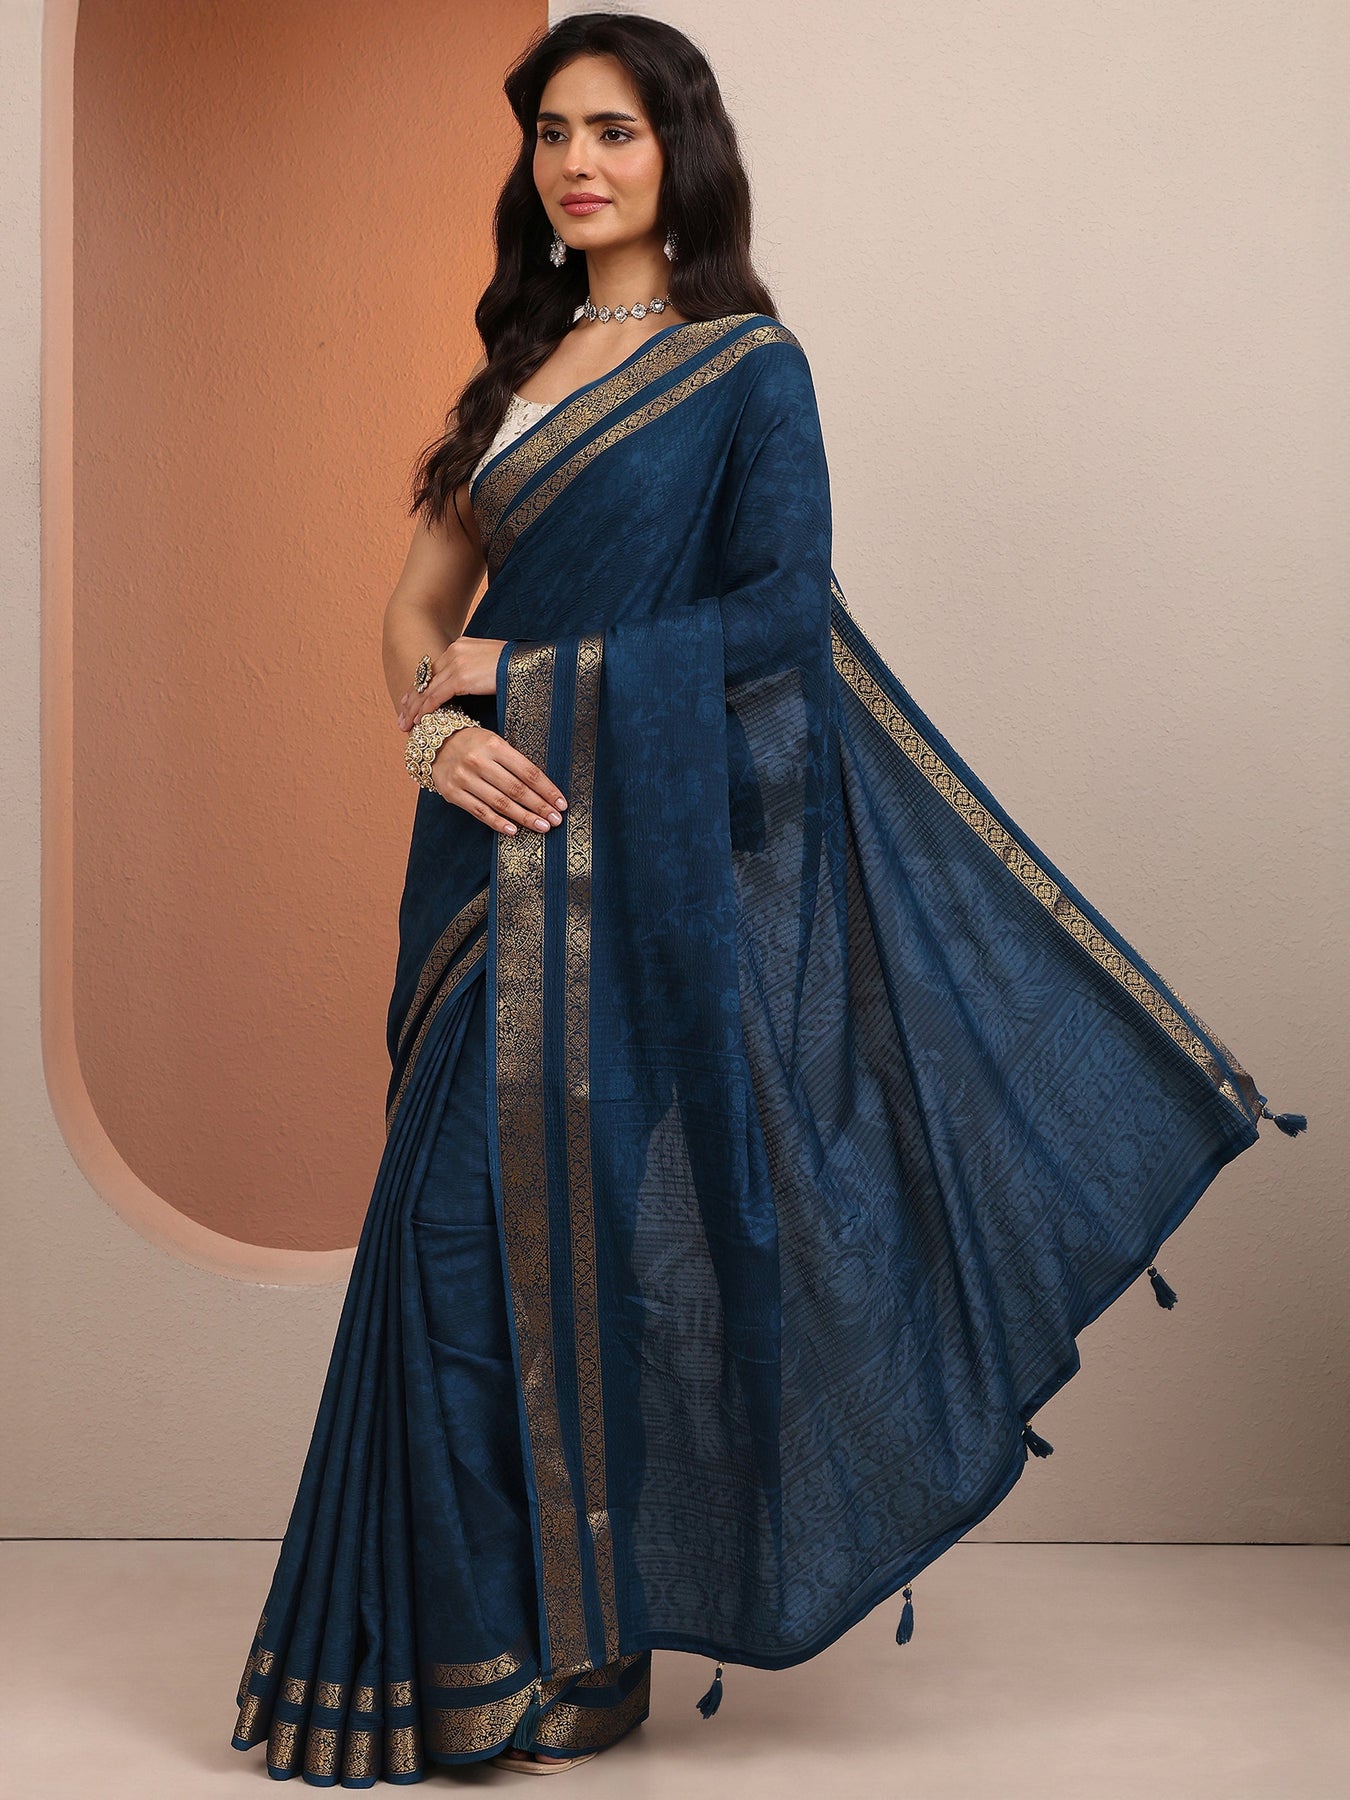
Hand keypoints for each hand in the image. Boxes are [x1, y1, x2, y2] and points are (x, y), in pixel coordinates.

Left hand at [396, 638, 506, 730]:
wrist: (529, 662)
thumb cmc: (516, 665)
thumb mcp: (491, 662)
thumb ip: (475, 669)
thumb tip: (472, 683)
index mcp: (460, 645)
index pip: (434, 670)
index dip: (420, 688)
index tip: (410, 702)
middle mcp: (454, 651)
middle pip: (426, 679)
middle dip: (413, 700)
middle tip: (402, 716)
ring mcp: (456, 663)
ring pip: (428, 689)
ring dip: (416, 709)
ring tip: (406, 724)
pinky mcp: (461, 677)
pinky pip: (437, 696)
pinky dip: (427, 709)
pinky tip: (420, 720)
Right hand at [428, 726, 566, 836]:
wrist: (436, 744)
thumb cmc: (474, 744)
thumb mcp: (495, 743)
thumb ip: (515, 762)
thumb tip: (543, 790)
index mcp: (494, 746)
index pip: (527, 771)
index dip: (547, 789)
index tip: (561, 803)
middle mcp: (478, 761)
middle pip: (516, 789)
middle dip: (539, 806)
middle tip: (555, 820)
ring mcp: (464, 778)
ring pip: (500, 803)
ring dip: (524, 818)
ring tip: (541, 827)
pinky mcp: (452, 793)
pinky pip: (480, 812)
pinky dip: (498, 823)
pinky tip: (513, 830)